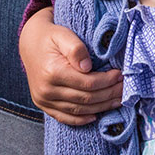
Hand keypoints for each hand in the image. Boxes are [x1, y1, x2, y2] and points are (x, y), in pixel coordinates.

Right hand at [19, 7, 122, 125]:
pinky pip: (64, 117)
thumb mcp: (63, 35)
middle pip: (85, 99)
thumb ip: (76, 48)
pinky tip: (95, 116)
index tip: (120, 75)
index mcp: (52, 72)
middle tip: (124, 89)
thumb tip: (87, 66)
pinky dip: (81, 119)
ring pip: (78, 110)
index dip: (107, 81)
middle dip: (108, 95)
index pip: (87, 83)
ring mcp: (43, 100)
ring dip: (100, 108)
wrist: (30, 44)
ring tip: (117, 101)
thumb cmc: (51, 38)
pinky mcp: (43, 105)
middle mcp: (46, 90)